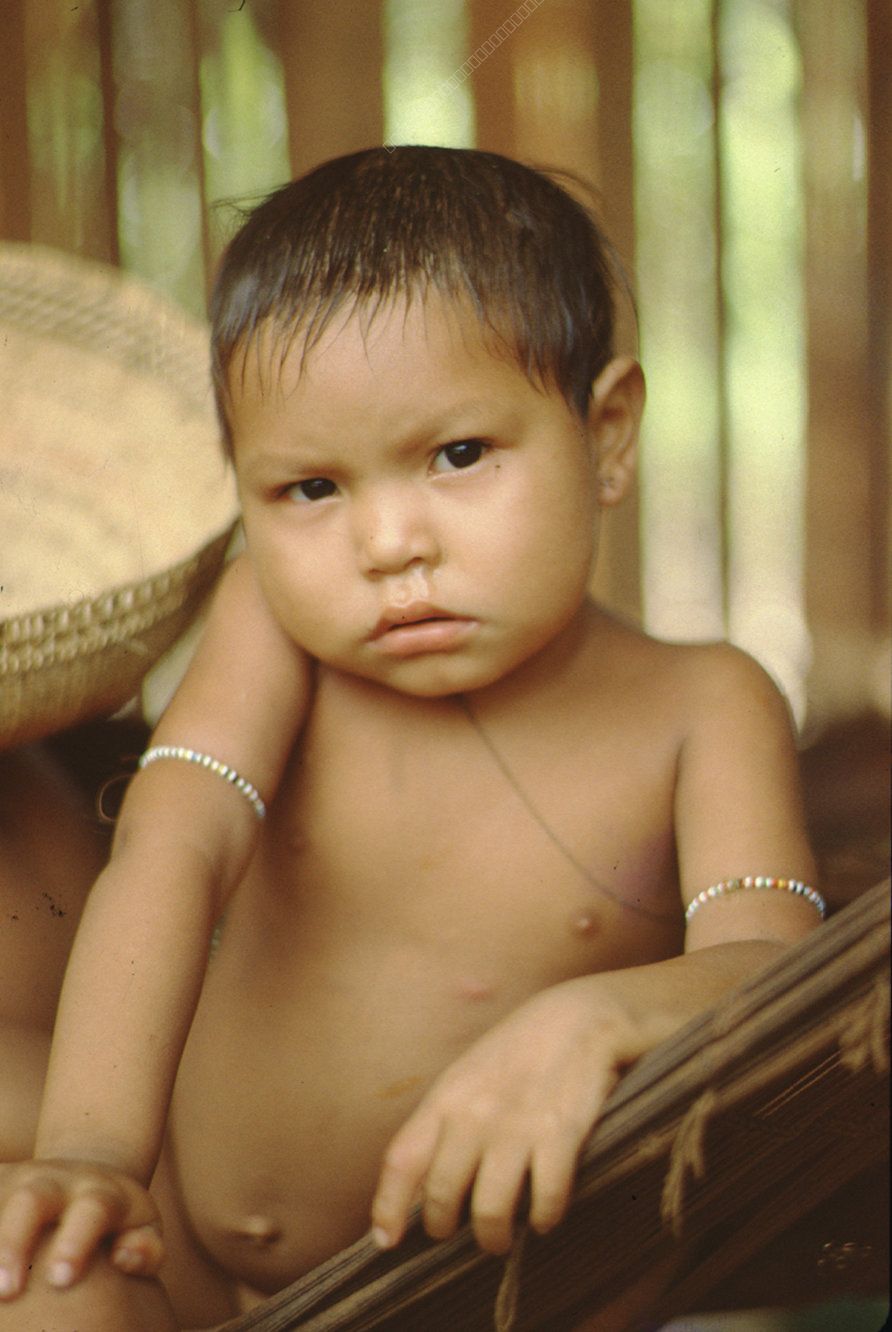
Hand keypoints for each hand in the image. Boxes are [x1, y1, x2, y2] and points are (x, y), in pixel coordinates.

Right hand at [0, 1159, 162, 1298]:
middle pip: (32, 1200)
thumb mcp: (144, 1229)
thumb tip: (124, 1257)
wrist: (87, 1175)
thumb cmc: (118, 1222)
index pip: (92, 1210)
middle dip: (14, 1242)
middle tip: (5, 1291)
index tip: (61, 1280)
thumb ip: (146, 1249)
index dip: (76, 1242)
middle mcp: (56, 1180)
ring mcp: (20, 1178)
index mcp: (100, 1192)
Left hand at [371, 976, 644, 1254]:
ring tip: (500, 1239)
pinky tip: (544, 1217)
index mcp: (446, 1097)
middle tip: (455, 1235)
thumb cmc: (521, 1049)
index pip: (402, 1161)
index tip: (385, 1240)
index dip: (388, 1207)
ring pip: (490, 1211)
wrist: (579, 1017)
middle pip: (442, 1196)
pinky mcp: (559, 1135)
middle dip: (444, 1228)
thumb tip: (425, 1176)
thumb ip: (447, 1118)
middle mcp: (474, 1115)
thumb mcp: (469, 1073)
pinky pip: (544, 1200)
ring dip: (493, 1237)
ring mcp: (516, 1127)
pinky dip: (543, 1219)